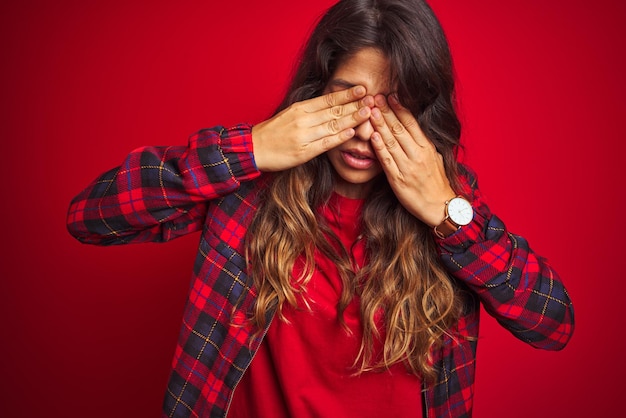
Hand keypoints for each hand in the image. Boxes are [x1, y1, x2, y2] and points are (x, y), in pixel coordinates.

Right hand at [252, 86, 372, 171]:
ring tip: (368, 113)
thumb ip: (309, 110)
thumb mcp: (289, 114)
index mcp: (301, 108)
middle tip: (374, 99)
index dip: (347, 94)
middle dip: (355, 104)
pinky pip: (324, 143)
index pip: (328, 99)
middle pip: (334, 110)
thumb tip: (329, 105)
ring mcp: (304, 136)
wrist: (254, 148)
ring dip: (352, 119)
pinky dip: (339, 138)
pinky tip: (351, 133)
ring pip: (332, 125)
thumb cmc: (273, 132)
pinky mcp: (303, 152)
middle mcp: (303, 120)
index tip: (363, 88)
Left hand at [369, 94, 455, 226]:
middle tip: (375, 97)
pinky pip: (387, 161)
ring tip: (371, 111)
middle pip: (399, 129)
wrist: (439, 207)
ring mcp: (407, 167)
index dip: (400, 108)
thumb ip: (424, 144)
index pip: (411, 123)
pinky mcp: (398, 180)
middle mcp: (418, 155)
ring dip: (380, 125)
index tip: (390, 96)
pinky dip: (379, 147)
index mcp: (427, 148)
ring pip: (391, 142)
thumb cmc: (437, 183)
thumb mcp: (436, 159)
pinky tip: (372, 136)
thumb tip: (415, 130)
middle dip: (386, 112)